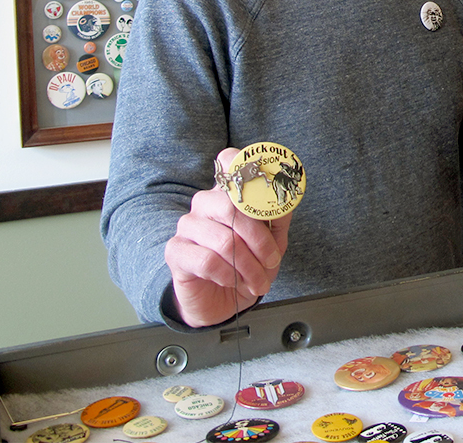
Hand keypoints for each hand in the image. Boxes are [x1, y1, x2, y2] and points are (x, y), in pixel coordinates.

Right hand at [164, 147, 291, 327]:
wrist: (222, 302)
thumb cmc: (246, 266)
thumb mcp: (272, 243)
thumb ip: (277, 218)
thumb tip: (286, 198)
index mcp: (228, 194)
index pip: (228, 160)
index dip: (245, 164)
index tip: (268, 181)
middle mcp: (204, 203)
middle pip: (231, 206)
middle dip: (259, 239)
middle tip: (272, 261)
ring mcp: (188, 225)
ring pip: (223, 240)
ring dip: (248, 266)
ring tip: (258, 281)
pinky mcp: (176, 251)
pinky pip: (208, 261)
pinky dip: (229, 275)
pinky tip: (234, 282)